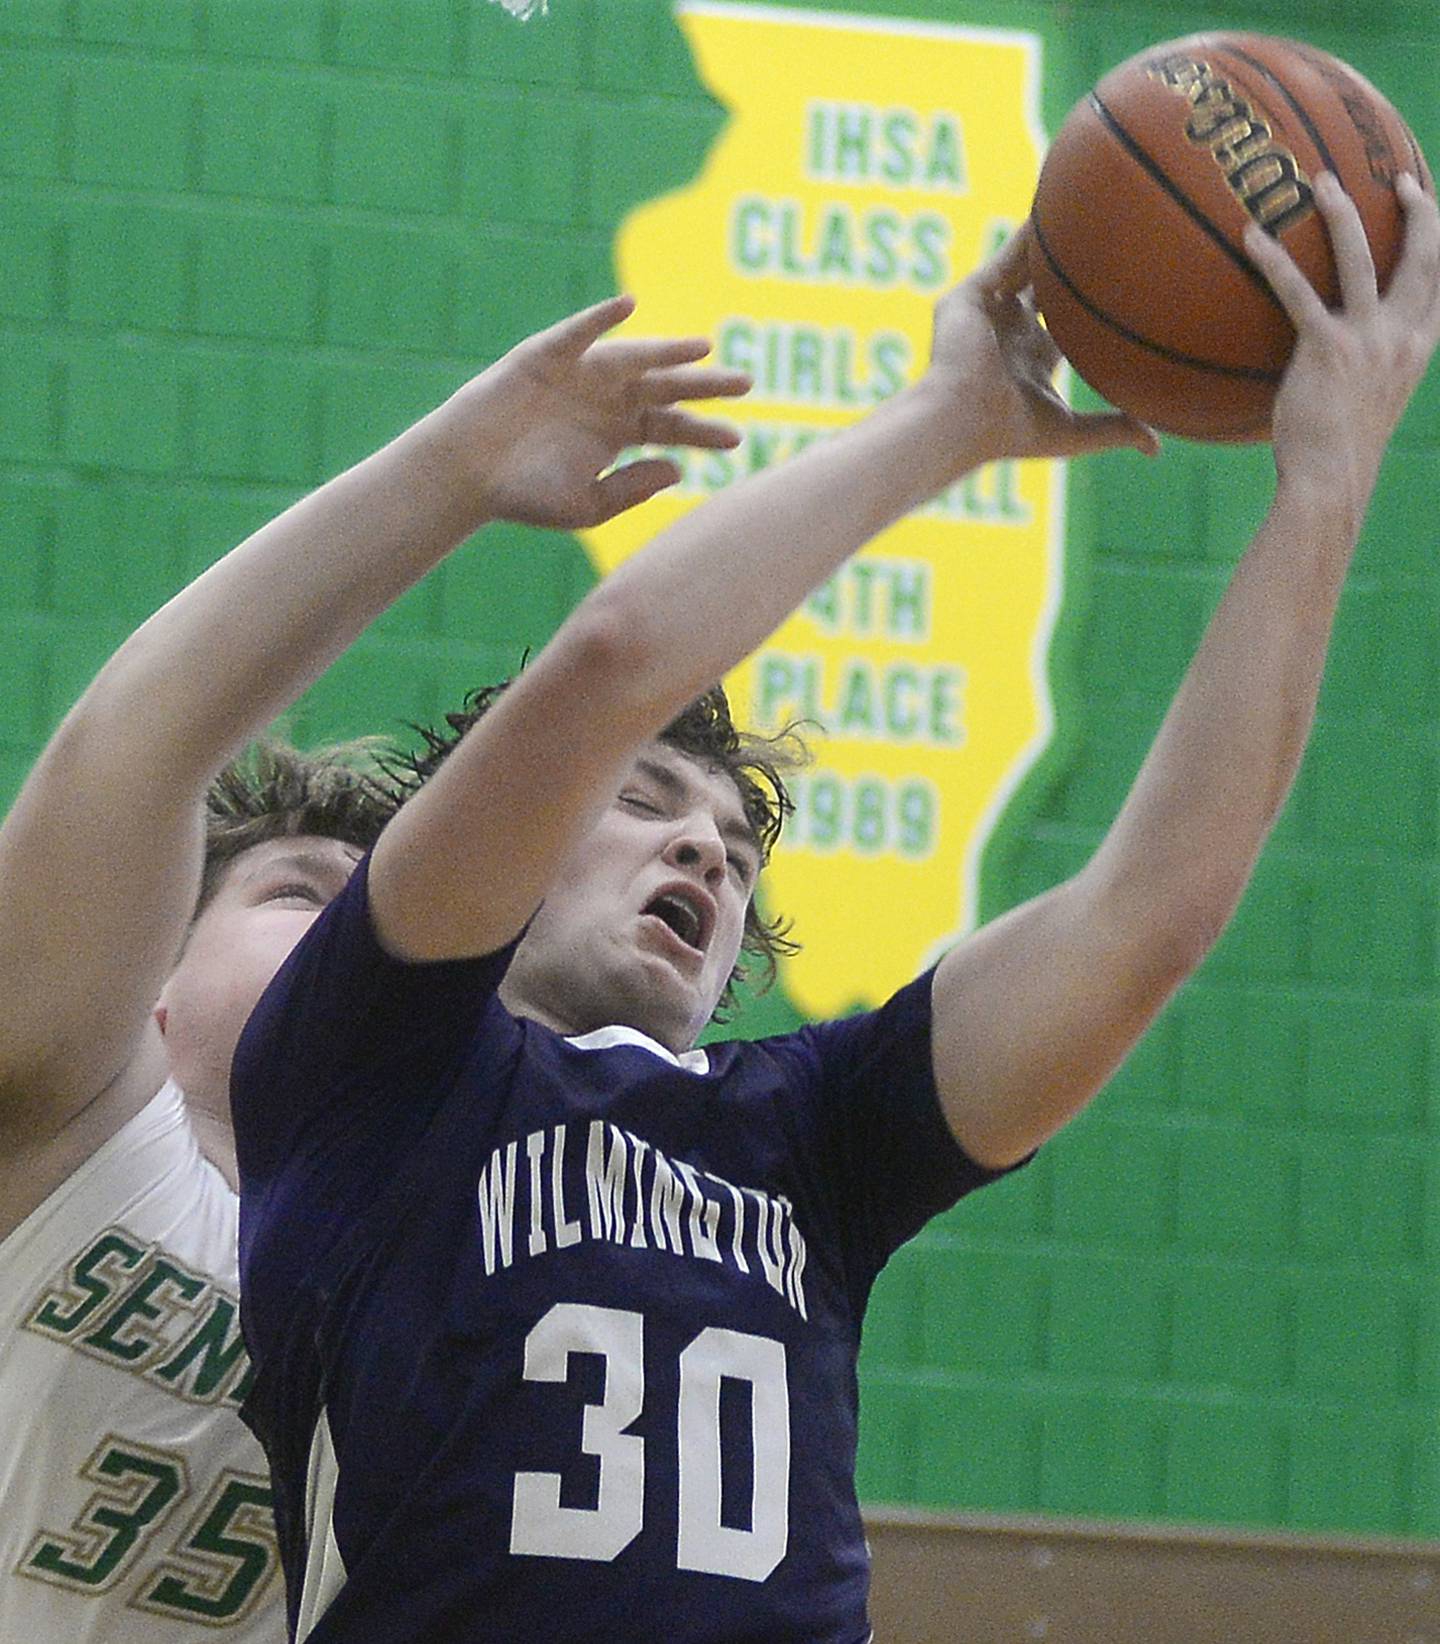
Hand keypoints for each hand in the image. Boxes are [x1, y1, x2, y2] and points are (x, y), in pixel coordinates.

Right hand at [440, 295, 750, 529]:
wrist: (467, 475)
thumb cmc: (523, 496)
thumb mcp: (586, 506)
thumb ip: (631, 489)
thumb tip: (676, 468)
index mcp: (616, 435)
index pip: (670, 428)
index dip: (703, 432)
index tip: (737, 440)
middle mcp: (604, 400)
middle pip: (664, 389)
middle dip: (704, 386)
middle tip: (746, 383)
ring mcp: (578, 375)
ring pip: (633, 358)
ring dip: (667, 351)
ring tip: (704, 348)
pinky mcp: (546, 355)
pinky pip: (579, 331)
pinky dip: (601, 317)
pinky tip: (630, 306)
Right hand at [922, 226, 1159, 467]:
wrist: (964, 419)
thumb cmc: (1011, 433)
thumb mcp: (1072, 432)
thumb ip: (1114, 429)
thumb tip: (1157, 449)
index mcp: (1030, 358)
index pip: (1064, 321)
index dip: (1090, 301)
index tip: (1124, 279)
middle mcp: (1009, 330)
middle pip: (1044, 286)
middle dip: (1070, 263)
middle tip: (1109, 232)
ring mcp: (988, 311)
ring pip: (1025, 264)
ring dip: (1052, 239)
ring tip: (1086, 200)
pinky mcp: (969, 296)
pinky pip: (1005, 255)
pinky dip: (1028, 233)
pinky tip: (1057, 204)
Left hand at [1245, 172, 1439, 515]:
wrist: (1332, 481)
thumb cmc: (1340, 454)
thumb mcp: (1371, 407)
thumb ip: (1367, 375)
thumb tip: (1339, 368)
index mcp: (1418, 350)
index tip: (1436, 214)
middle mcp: (1401, 337)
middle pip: (1423, 258)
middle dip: (1418, 212)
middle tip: (1401, 178)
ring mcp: (1367, 340)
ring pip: (1362, 259)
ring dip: (1343, 214)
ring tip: (1322, 182)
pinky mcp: (1326, 349)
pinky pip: (1297, 292)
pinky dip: (1274, 261)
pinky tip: (1251, 236)